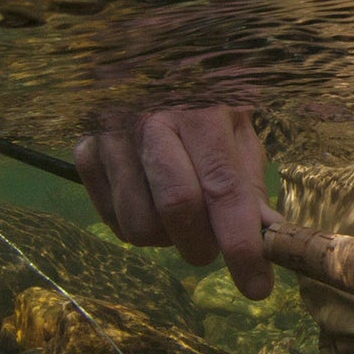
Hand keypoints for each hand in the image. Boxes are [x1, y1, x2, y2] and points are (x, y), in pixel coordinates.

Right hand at [75, 106, 279, 297]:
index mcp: (201, 113)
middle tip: (214, 247)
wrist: (153, 66)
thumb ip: (250, 184)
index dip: (241, 245)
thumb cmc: (206, 102)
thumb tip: (269, 238)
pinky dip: (136, 226)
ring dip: (168, 240)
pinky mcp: (84, 152)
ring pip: (137, 225)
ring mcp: (110, 137)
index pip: (224, 189)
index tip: (257, 287)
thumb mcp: (240, 131)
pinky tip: (150, 201)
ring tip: (182, 217)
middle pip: (176, 209)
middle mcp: (150, 122)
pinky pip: (110, 219)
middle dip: (202, 246)